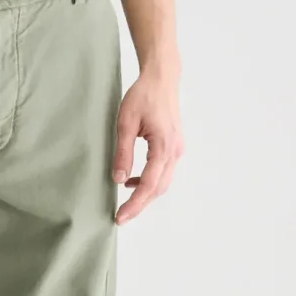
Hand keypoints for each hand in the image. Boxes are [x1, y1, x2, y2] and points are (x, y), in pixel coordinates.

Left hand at [110, 64, 181, 223]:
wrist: (161, 78)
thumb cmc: (143, 96)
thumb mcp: (126, 123)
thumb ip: (123, 153)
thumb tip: (118, 178)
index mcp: (163, 146)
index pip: (149, 185)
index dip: (135, 204)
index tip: (121, 216)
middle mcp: (175, 151)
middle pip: (159, 188)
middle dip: (140, 204)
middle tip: (121, 216)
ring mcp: (177, 149)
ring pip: (163, 182)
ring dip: (145, 193)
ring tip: (124, 201)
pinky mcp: (174, 146)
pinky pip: (164, 171)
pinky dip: (150, 180)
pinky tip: (132, 180)